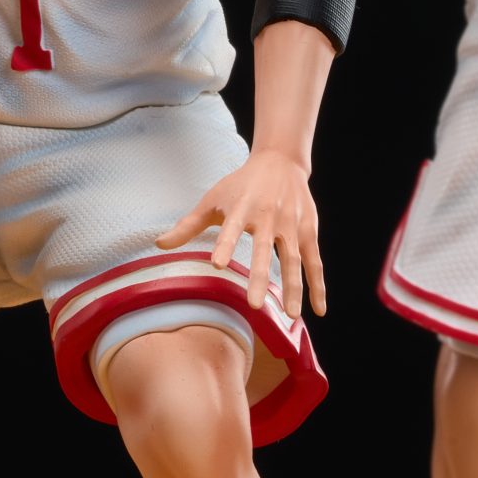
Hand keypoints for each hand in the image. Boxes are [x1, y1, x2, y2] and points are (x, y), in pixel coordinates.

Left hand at [156, 150, 327, 320]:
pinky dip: (318, 284)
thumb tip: (158, 245)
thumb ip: (188, 225)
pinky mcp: (309, 230)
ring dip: (294, 287)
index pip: (230, 228)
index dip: (225, 244)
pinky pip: (314, 261)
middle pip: (263, 249)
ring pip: (293, 258)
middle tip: (255, 305)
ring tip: (290, 316)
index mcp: (241, 207)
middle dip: (260, 277)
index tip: (217, 264)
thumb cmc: (240, 185)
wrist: (280, 161)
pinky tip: (318, 309)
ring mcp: (291, 224)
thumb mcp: (213, 199)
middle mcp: (268, 216)